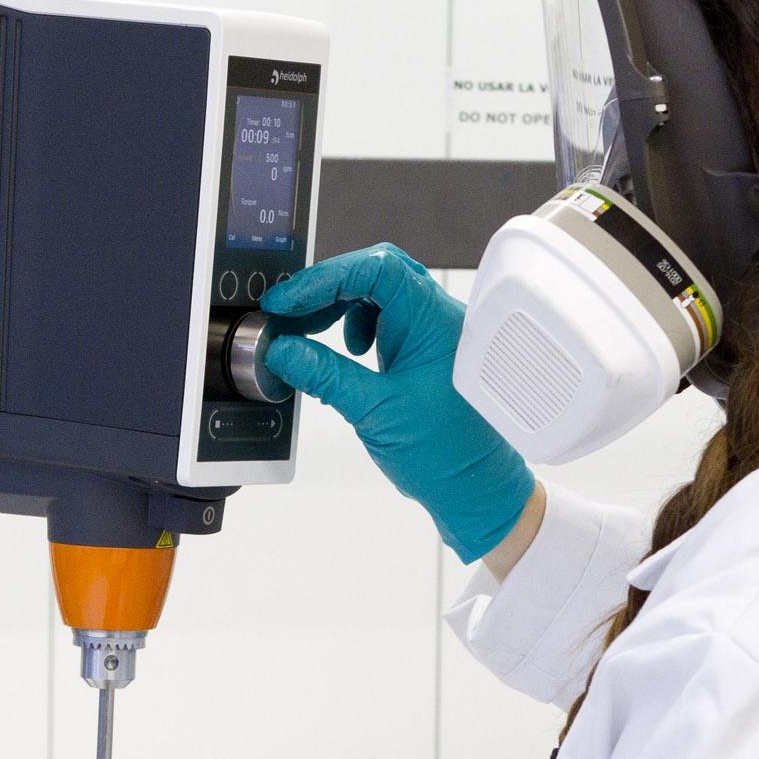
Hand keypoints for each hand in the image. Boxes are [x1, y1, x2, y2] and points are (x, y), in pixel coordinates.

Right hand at [261, 244, 538, 562]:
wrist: (476, 488)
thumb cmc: (447, 455)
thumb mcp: (375, 413)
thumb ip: (326, 376)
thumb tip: (283, 350)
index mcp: (435, 322)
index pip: (376, 270)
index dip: (325, 278)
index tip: (288, 301)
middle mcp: (438, 318)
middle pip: (375, 273)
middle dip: (327, 289)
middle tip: (289, 312)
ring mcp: (433, 332)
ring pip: (379, 294)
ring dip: (338, 307)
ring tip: (307, 332)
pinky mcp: (424, 349)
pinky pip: (386, 318)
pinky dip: (355, 325)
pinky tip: (345, 350)